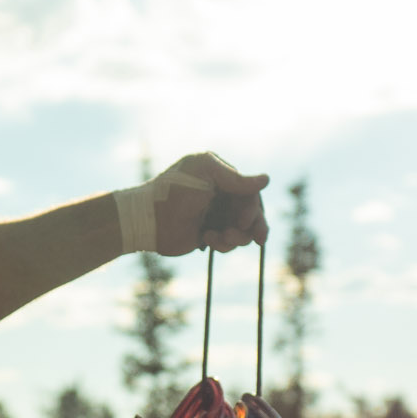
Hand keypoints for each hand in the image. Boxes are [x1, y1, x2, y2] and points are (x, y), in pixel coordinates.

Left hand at [151, 152, 268, 255]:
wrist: (149, 219)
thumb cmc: (174, 190)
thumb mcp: (205, 174)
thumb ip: (235, 178)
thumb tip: (267, 179)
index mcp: (220, 176)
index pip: (249, 192)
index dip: (253, 207)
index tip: (245, 220)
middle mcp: (221, 195)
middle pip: (251, 213)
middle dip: (253, 226)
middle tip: (255, 238)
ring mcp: (215, 215)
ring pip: (243, 230)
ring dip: (237, 237)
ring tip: (220, 238)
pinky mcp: (209, 234)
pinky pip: (229, 243)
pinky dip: (222, 244)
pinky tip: (206, 239)